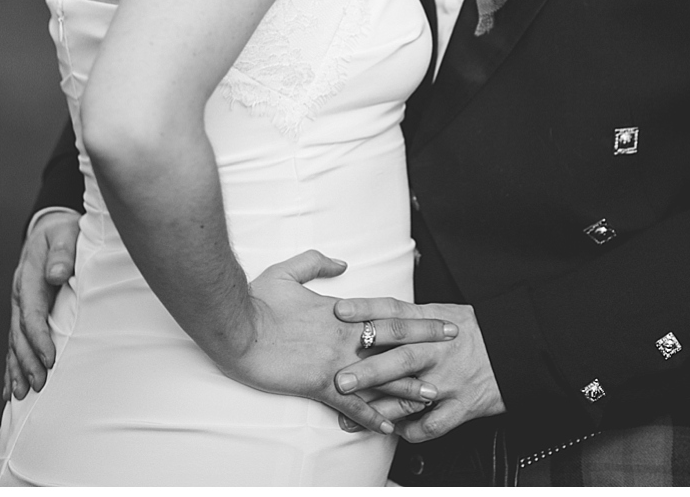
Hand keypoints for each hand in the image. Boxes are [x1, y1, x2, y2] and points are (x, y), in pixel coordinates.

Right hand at [4, 210, 79, 400]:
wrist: (50, 229)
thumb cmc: (63, 233)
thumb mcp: (65, 233)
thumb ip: (62, 252)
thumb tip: (57, 274)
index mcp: (28, 277)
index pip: (31, 313)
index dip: (39, 338)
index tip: (50, 359)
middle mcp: (19, 295)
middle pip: (19, 334)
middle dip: (27, 362)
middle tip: (39, 385)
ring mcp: (19, 307)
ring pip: (14, 343)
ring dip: (17, 369)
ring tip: (22, 395)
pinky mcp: (23, 314)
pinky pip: (15, 344)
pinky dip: (12, 367)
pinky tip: (10, 390)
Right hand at [235, 251, 458, 437]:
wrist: (235, 324)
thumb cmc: (257, 298)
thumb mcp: (288, 271)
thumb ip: (317, 263)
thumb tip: (343, 264)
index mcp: (340, 310)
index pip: (384, 312)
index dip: (412, 316)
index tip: (435, 317)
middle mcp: (344, 334)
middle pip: (393, 338)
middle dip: (425, 340)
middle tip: (453, 342)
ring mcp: (334, 360)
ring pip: (379, 374)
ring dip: (408, 384)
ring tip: (434, 392)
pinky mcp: (319, 383)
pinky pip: (351, 403)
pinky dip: (370, 415)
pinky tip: (387, 426)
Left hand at [332, 297, 504, 440]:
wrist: (515, 349)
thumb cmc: (473, 332)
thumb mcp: (443, 313)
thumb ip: (410, 317)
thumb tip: (369, 316)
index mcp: (433, 321)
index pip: (396, 312)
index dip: (367, 310)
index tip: (340, 312)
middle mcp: (439, 350)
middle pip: (401, 356)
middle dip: (369, 370)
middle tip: (341, 379)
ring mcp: (450, 380)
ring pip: (411, 395)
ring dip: (379, 408)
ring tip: (351, 418)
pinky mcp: (462, 406)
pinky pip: (433, 424)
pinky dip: (411, 431)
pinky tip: (392, 431)